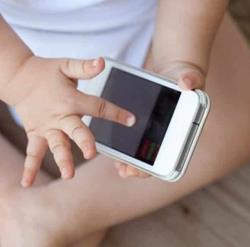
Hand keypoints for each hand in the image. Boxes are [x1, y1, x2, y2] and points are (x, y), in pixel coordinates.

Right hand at [6, 56, 135, 186]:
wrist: (18, 78)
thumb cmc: (47, 72)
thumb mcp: (66, 65)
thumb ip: (84, 67)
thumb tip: (102, 62)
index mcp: (71, 99)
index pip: (97, 107)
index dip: (115, 113)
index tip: (131, 120)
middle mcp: (59, 115)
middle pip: (75, 130)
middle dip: (84, 141)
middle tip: (91, 153)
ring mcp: (46, 127)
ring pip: (55, 145)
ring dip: (62, 159)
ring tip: (68, 175)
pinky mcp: (35, 133)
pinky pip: (33, 152)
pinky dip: (29, 168)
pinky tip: (27, 183)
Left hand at [114, 59, 205, 178]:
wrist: (175, 69)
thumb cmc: (185, 74)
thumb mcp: (189, 74)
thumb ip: (191, 78)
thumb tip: (186, 83)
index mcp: (185, 128)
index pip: (173, 155)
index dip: (156, 165)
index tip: (140, 168)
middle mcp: (171, 132)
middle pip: (155, 156)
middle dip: (139, 166)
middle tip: (124, 170)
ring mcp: (157, 128)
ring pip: (144, 150)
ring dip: (131, 159)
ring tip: (117, 164)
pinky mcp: (146, 122)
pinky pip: (136, 137)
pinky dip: (126, 143)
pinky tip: (113, 146)